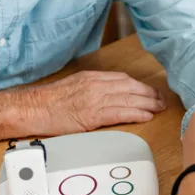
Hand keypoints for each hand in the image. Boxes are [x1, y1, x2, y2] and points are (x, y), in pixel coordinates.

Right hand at [26, 71, 166, 134]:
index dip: (140, 86)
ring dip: (148, 104)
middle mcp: (96, 85)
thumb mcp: (73, 86)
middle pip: (130, 87)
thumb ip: (91, 88)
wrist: (32, 109)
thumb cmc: (48, 101)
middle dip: (149, 93)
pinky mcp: (93, 115)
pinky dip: (136, 114)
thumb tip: (106, 94)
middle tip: (162, 99)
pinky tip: (146, 116)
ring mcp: (95, 99)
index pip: (123, 79)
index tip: (149, 90)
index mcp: (91, 77)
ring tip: (159, 108)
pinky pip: (120, 113)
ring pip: (129, 99)